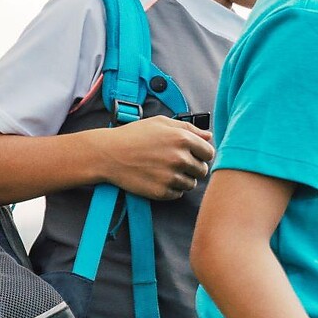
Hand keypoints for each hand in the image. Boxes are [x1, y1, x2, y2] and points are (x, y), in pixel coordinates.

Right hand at [96, 116, 214, 199]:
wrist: (108, 154)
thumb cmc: (134, 135)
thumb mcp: (160, 122)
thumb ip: (188, 128)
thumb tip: (209, 136)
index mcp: (182, 139)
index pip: (209, 153)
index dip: (202, 154)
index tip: (194, 154)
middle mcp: (179, 158)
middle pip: (202, 170)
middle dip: (193, 167)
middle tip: (177, 162)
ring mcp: (171, 177)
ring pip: (191, 184)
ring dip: (183, 179)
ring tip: (165, 170)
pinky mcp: (161, 192)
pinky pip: (178, 194)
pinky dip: (172, 189)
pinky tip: (159, 178)